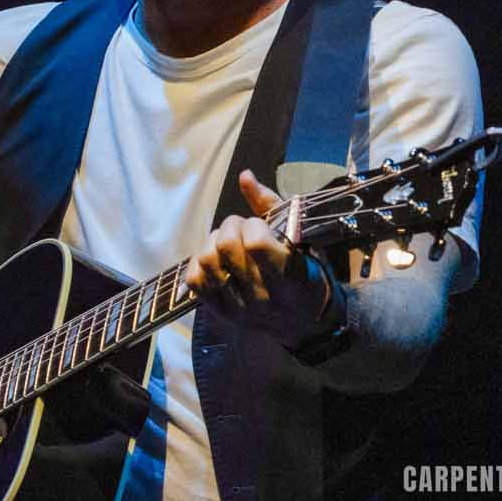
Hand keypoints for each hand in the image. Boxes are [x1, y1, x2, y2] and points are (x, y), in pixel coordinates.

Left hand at [182, 168, 333, 345]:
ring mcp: (240, 308)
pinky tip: (216, 259)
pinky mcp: (222, 313)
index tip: (262, 227)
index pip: (256, 243)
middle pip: (226, 246)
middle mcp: (264, 296)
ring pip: (207, 260)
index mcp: (291, 277)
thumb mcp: (302, 240)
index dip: (253, 225)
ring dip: (214, 242)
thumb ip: (271, 206)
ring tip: (229, 243)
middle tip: (244, 229)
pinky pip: (195, 280)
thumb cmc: (306, 274)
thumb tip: (244, 176)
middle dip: (232, 226)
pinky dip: (200, 262)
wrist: (303, 324)